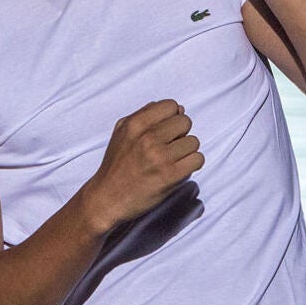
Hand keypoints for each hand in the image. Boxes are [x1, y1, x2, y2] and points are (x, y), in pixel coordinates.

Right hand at [79, 99, 203, 230]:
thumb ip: (146, 115)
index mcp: (135, 124)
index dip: (172, 117)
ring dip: (187, 151)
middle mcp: (148, 138)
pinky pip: (198, 159)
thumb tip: (178, 108)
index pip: (171, 105)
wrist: (107, 198)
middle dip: (181, 133)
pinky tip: (180, 168)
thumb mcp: (122, 132)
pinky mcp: (170, 176)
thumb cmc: (116, 166)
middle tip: (170, 146)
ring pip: (194, 142)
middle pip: (185, 122)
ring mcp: (160, 157)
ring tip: (173, 160)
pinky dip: (192, 164)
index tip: (166, 130)